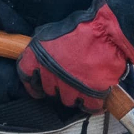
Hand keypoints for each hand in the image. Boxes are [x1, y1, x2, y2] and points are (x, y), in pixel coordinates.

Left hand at [16, 0, 133, 113]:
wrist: (108, 32)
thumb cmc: (83, 27)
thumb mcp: (54, 30)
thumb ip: (44, 46)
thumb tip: (41, 55)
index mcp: (39, 57)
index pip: (25, 75)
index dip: (31, 82)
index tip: (37, 86)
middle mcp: (51, 75)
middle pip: (48, 90)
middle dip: (56, 85)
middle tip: (66, 79)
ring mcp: (70, 87)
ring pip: (67, 99)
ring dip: (73, 94)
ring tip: (82, 85)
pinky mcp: (91, 94)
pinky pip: (88, 106)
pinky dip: (91, 104)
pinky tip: (94, 98)